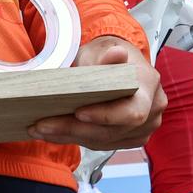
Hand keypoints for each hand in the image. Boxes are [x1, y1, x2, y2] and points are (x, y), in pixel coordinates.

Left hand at [29, 34, 165, 149]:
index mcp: (149, 83)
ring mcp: (144, 127)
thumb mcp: (101, 49)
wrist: (117, 64)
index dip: (105, 116)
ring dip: (69, 136)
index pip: (132, 112)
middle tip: (42, 125)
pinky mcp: (131, 137)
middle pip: (112, 131)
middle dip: (75, 129)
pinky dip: (76, 138)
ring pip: (104, 140)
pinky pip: (102, 143)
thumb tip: (117, 55)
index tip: (77, 112)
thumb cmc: (106, 55)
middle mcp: (152, 109)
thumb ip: (106, 56)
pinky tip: (54, 133)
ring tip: (40, 129)